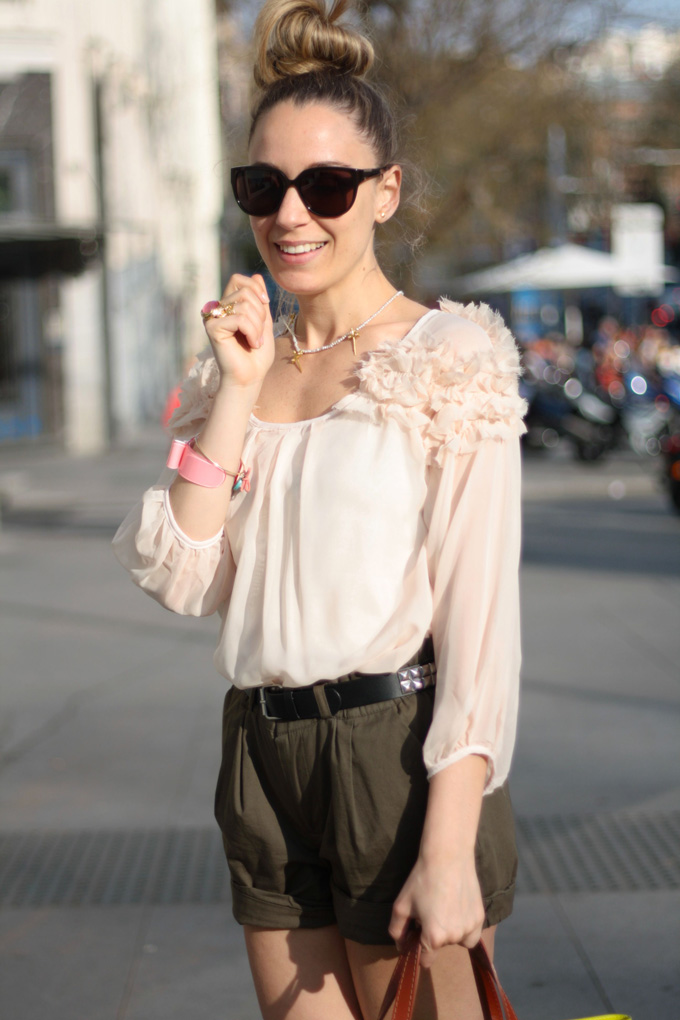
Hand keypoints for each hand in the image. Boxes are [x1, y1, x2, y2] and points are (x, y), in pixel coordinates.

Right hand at [203, 273, 274, 390]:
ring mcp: (212, 318)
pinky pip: (240, 319)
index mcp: (228, 305)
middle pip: (244, 291)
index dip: (255, 288)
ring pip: (244, 305)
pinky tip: (252, 344)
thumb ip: (259, 300)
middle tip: (259, 333)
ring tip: (255, 341)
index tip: (265, 304)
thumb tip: (256, 274)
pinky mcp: (212, 328)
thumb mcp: (263, 321)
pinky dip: (252, 332)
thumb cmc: (257, 354)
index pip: (239, 279)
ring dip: (257, 326)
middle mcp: (217, 309)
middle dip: (260, 312)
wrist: (250, 377)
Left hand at [388, 853, 484, 968]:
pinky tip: (457, 910)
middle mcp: (454, 937)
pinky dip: (465, 928)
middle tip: (429, 912)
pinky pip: (472, 933)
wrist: (448, 856)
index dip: (418, 950)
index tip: (416, 935)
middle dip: (433, 935)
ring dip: (451, 933)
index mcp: (434, 937)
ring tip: (444, 910)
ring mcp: (470, 928)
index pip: (426, 961)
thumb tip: (401, 946)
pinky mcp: (480, 918)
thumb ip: (397, 931)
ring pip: (458, 942)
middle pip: (441, 947)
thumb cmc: (422, 880)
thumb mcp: (401, 905)